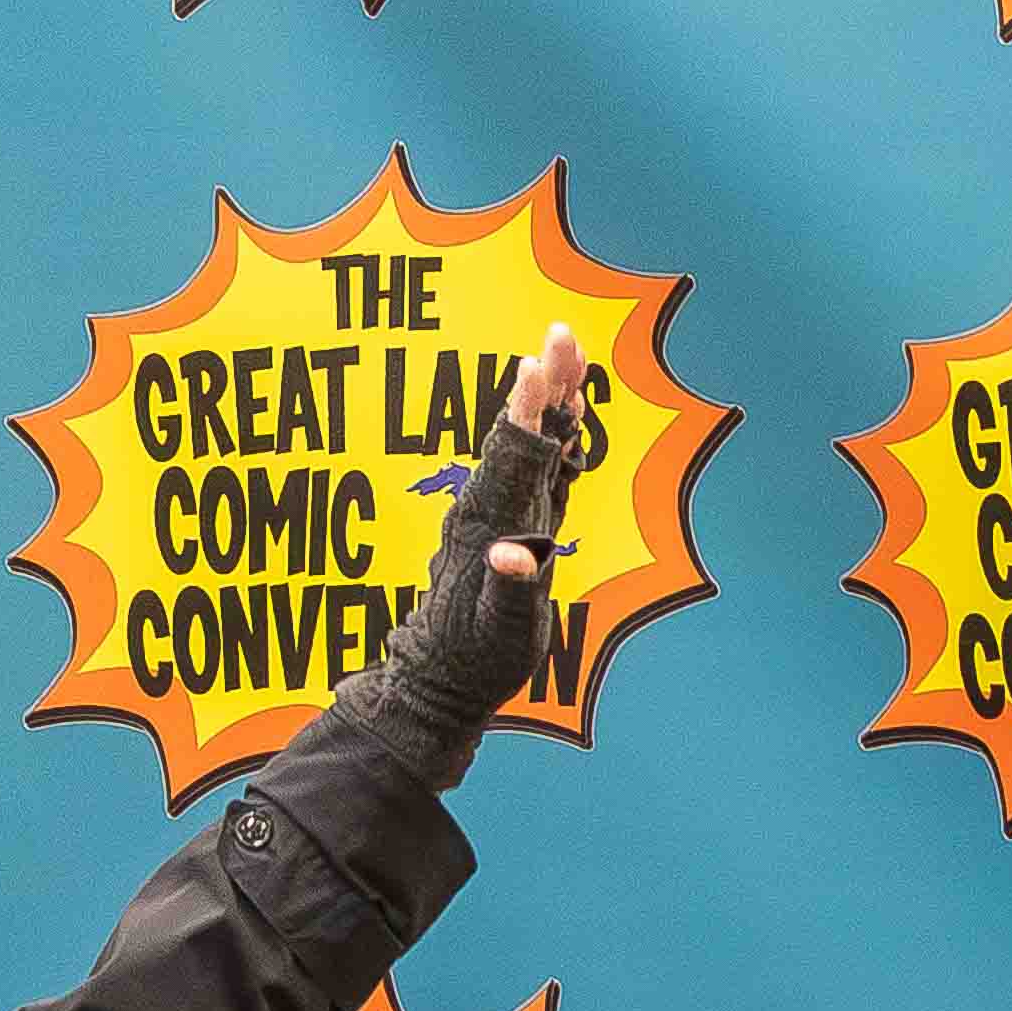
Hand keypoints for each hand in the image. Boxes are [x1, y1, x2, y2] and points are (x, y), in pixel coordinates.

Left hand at [334, 333, 582, 784]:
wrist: (441, 678)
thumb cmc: (474, 662)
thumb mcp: (500, 634)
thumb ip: (511, 590)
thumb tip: (513, 552)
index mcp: (492, 528)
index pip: (514, 458)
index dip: (527, 411)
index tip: (536, 364)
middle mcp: (496, 511)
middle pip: (522, 434)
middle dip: (545, 383)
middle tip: (562, 332)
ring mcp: (506, 516)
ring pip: (531, 444)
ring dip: (550, 397)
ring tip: (569, 351)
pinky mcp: (517, 527)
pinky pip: (540, 469)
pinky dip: (554, 435)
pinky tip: (570, 411)